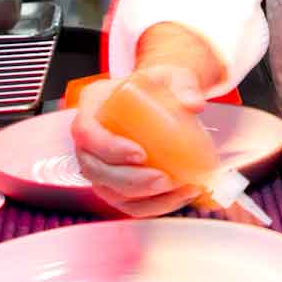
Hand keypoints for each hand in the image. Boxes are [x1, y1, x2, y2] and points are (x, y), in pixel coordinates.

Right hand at [69, 24, 222, 216]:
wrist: (160, 97)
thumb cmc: (158, 85)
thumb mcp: (172, 75)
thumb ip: (184, 84)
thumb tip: (194, 104)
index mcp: (92, 106)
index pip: (86, 132)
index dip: (109, 148)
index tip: (140, 154)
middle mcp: (88, 139)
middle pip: (95, 169)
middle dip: (130, 181)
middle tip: (164, 179)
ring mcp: (98, 163)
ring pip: (109, 192)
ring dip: (144, 198)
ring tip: (179, 190)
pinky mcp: (114, 183)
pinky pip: (126, 203)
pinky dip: (153, 206)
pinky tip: (179, 197)